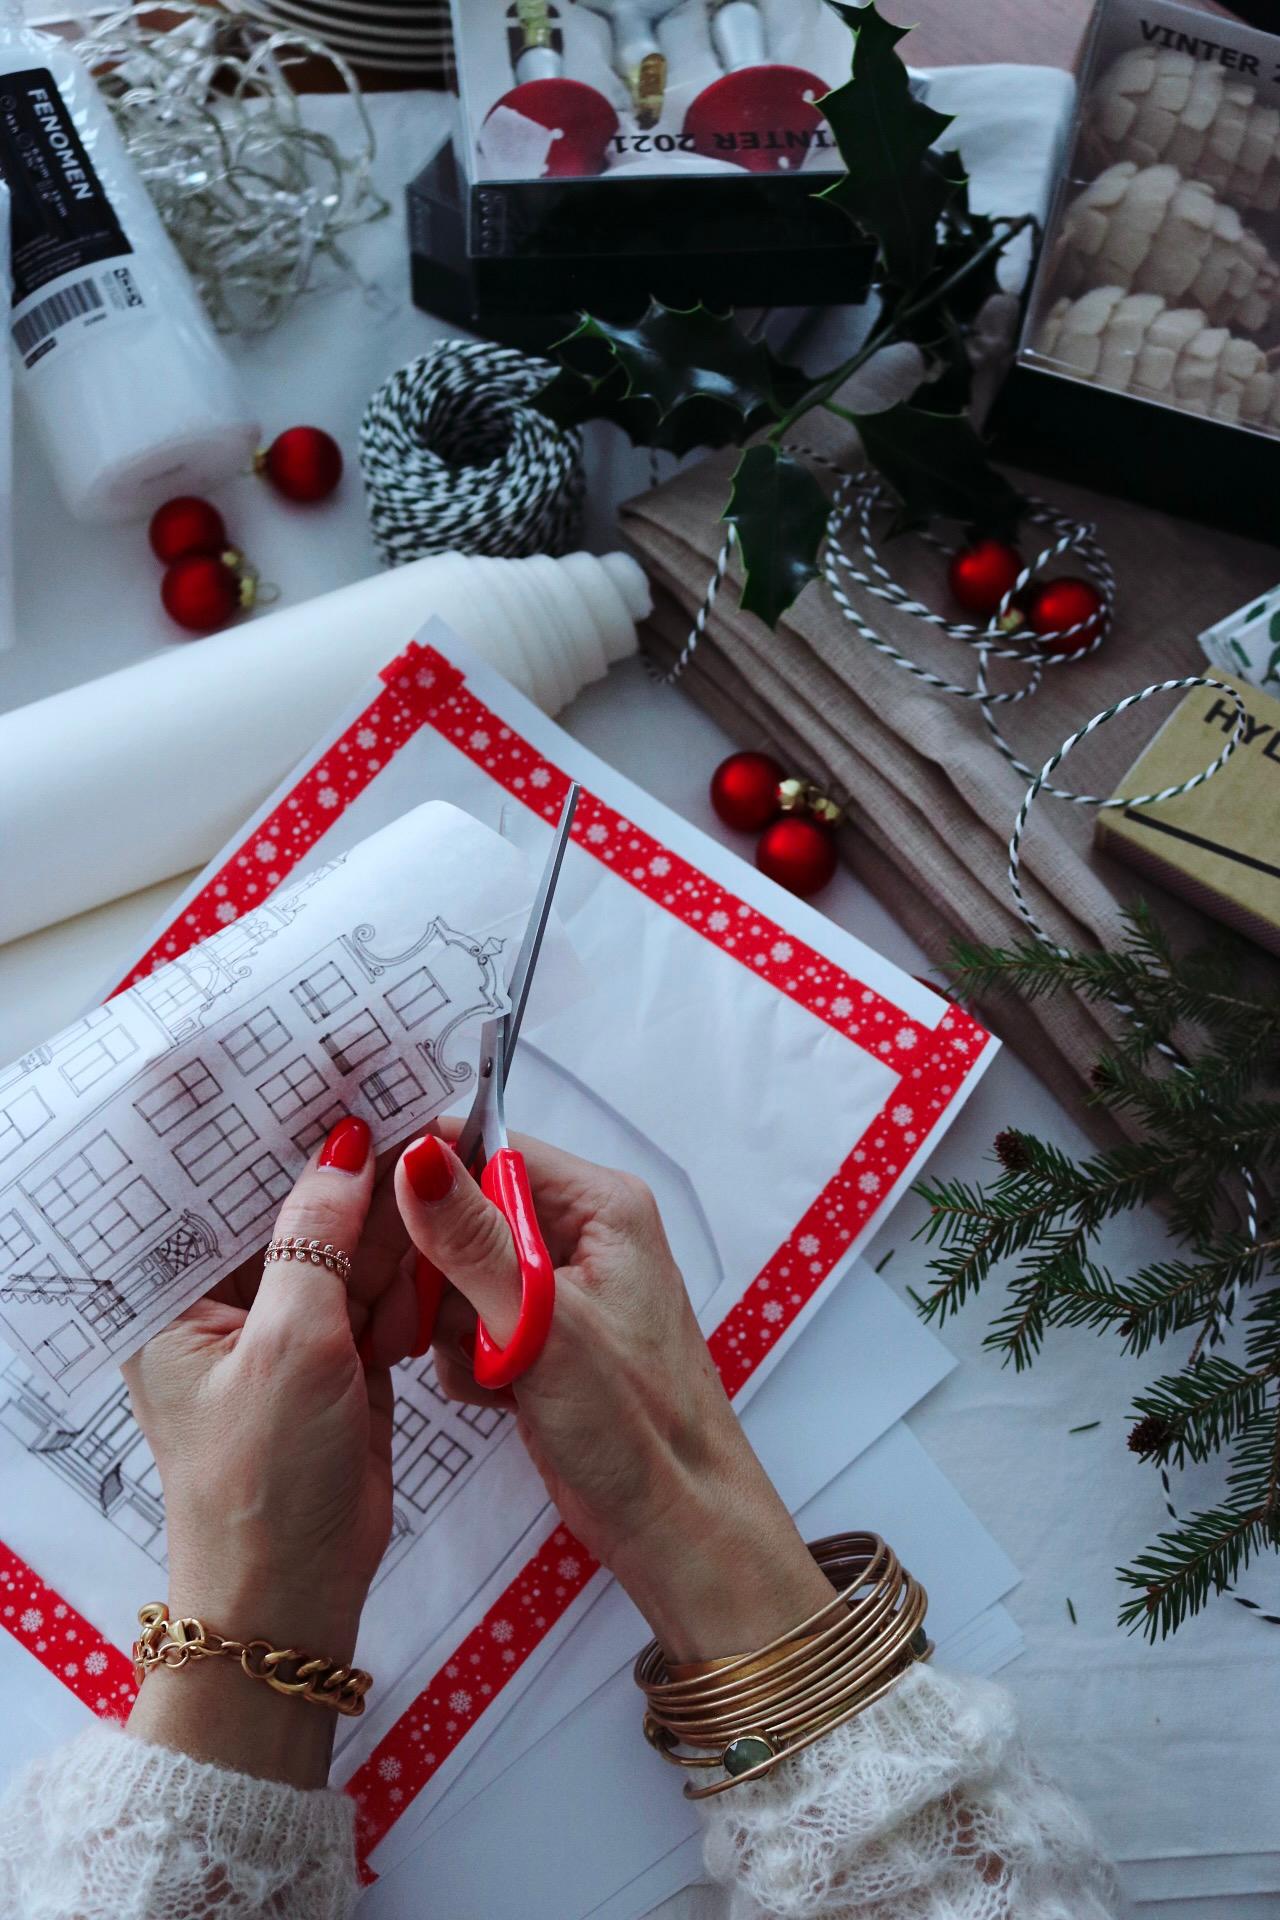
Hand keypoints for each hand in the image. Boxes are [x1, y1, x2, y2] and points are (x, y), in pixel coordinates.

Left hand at [123, 1115, 418, 1783]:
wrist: (296, 1599)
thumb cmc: (264, 1484)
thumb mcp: (290, 1345)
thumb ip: (317, 1238)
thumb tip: (345, 1145)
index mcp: (174, 1297)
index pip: (221, 1189)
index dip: (277, 1134)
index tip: (330, 1074)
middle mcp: (221, 1305)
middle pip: (292, 1211)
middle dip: (351, 1169)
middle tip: (414, 1104)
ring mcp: (282, 1333)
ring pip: (342, 1249)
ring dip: (389, 1219)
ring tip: (444, 1156)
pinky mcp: (333, 1361)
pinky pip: (372, 1295)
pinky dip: (404, 1275)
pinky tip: (437, 1240)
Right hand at [396, 1125, 834, 1662]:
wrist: (674, 1526)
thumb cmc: (635, 1426)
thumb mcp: (542, 1323)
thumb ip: (472, 1239)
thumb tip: (416, 1156)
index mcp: (600, 1205)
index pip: (490, 1150)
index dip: (426, 1179)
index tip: (372, 1216)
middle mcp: (583, 1234)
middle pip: (467, 1212)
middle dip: (438, 1270)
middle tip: (429, 1321)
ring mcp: (562, 1290)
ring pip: (459, 1273)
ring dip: (452, 1325)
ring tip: (485, 1367)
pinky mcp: (544, 1340)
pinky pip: (472, 1322)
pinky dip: (468, 1358)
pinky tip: (494, 1393)